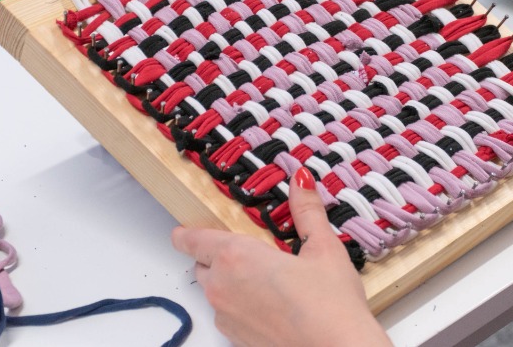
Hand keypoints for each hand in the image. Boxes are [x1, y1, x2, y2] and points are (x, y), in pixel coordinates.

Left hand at [172, 167, 391, 346]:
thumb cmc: (330, 303)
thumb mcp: (324, 248)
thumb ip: (307, 211)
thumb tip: (301, 180)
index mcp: (237, 257)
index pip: (194, 240)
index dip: (185, 234)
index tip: (181, 231)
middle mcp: (223, 287)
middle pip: (203, 266)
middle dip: (218, 257)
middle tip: (249, 252)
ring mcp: (227, 318)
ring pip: (216, 292)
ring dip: (231, 283)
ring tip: (267, 279)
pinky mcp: (237, 340)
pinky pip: (229, 315)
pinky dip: (242, 307)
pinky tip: (273, 305)